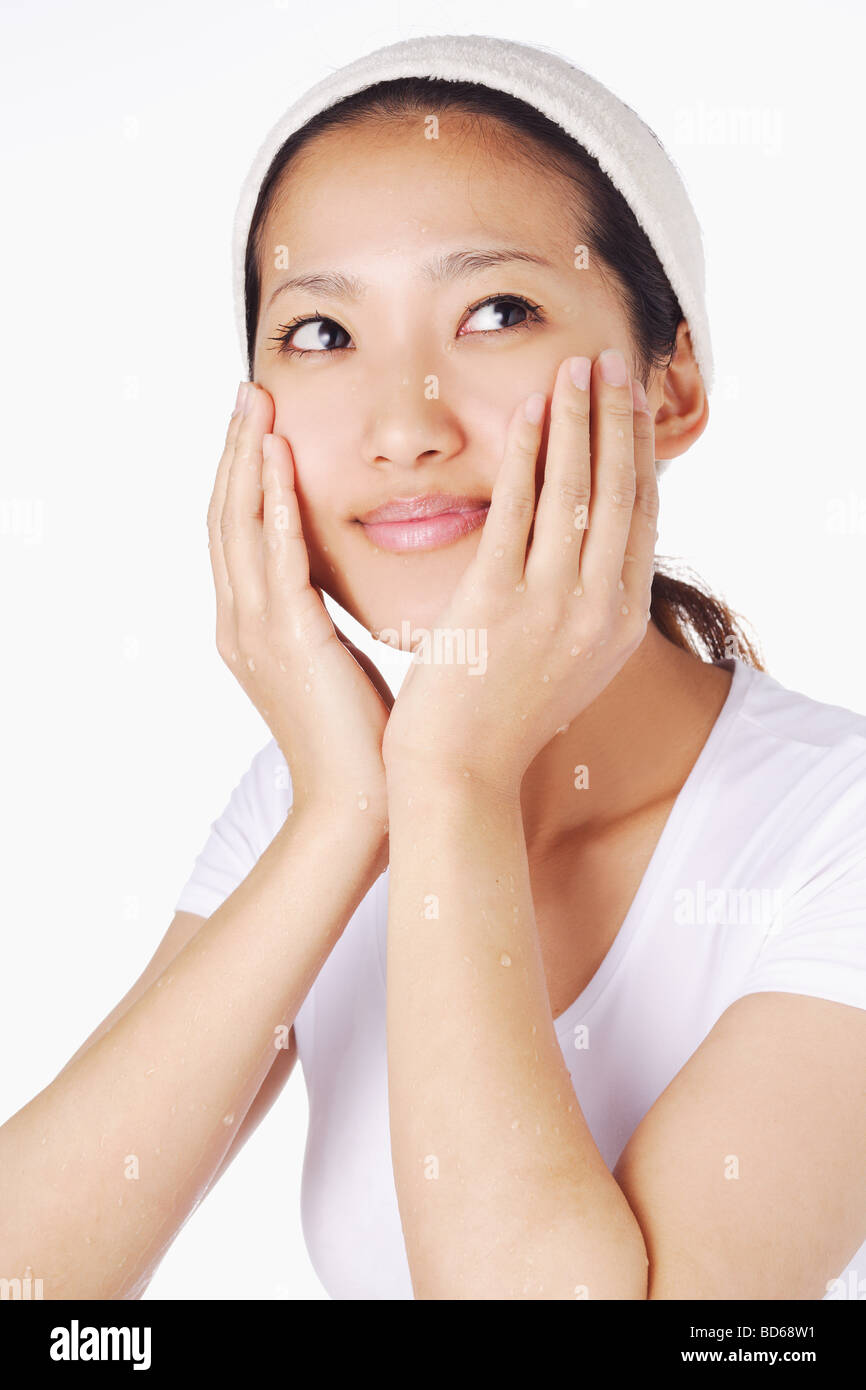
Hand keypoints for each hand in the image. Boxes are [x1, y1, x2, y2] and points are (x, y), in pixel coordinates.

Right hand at [208, 381, 392, 826]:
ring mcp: (257, 632)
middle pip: (226, 517)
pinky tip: (281, 464)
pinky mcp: (289, 642)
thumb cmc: (362, 739)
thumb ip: (327, 618)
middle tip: (248, 393)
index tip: (260, 424)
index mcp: (253, 627)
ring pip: (240, 527)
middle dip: (236, 452)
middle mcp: (242, 622)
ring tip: (256, 406)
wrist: (357, 805)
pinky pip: (277, 561)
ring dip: (248, 462)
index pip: (241, 532)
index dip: (245, 474)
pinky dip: (275, 508)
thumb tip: (348, 582)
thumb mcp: (337, 662)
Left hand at [381, 349, 658, 792]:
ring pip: (576, 492)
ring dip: (578, 421)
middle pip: (618, 493)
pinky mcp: (498, 603)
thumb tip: (586, 550)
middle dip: (617, 419)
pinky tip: (529, 411)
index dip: (638, 453)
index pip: (639, 517)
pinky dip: (527, 454)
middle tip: (612, 361)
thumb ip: (586, 605)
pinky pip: (518, 512)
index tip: (632, 403)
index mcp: (622, 622)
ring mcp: (552, 606)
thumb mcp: (569, 661)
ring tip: (575, 367)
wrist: (461, 772)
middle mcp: (600, 610)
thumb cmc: (503, 716)